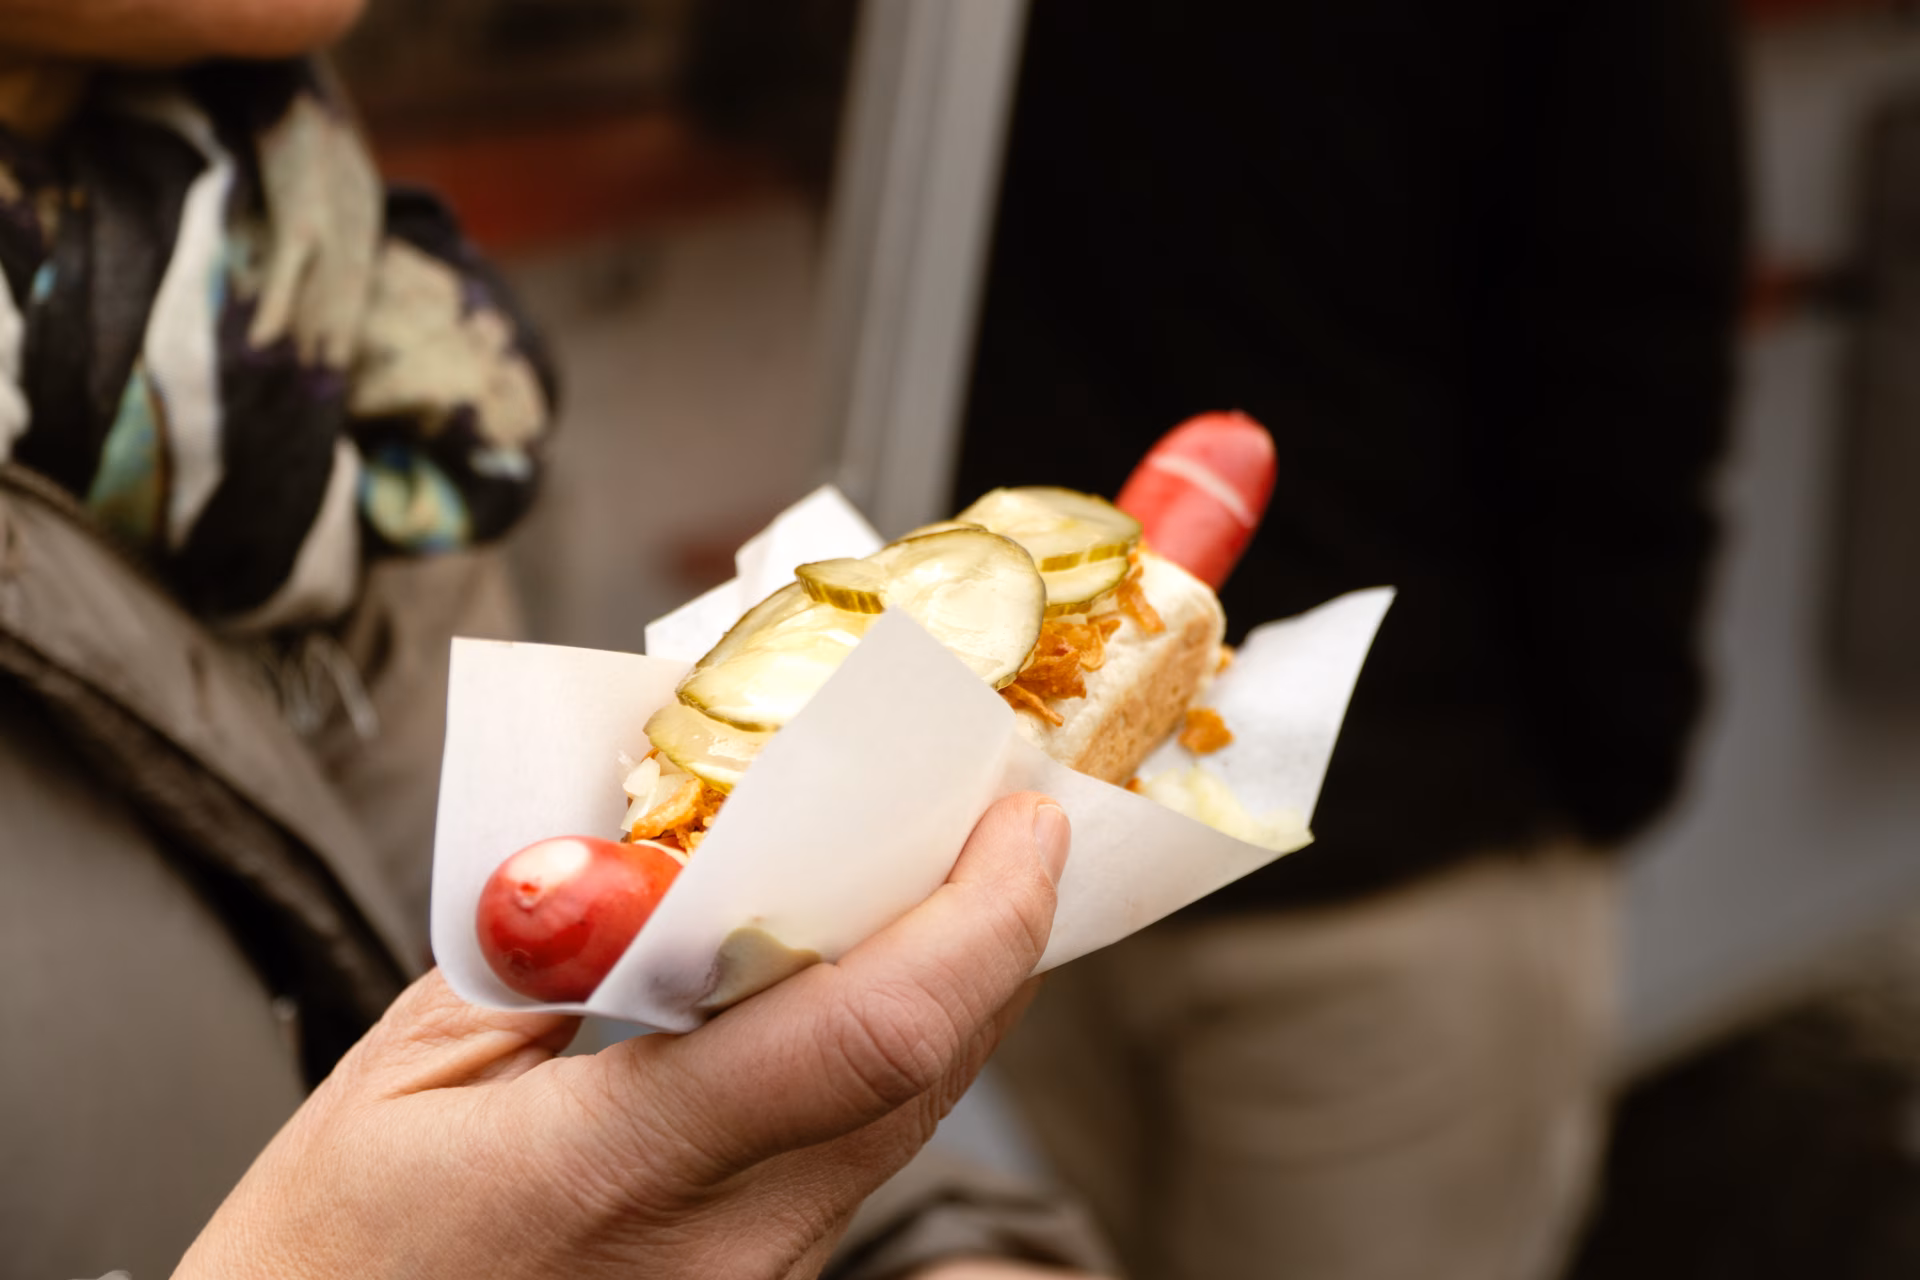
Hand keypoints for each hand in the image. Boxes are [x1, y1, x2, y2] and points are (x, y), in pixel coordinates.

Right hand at [176, 792, 1070, 1279]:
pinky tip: (861, 977)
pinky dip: (889, 1047)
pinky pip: (861, 1152)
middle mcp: (729, 1246)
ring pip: (909, 1113)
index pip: (872, 1031)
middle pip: (926, 1067)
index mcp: (624, 1172)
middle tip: (1001, 814)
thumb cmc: (324, 1264)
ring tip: (946, 873)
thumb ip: (552, 945)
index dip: (980, 914)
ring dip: (952, 985)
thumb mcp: (403, 1073)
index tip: (1021, 816)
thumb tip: (672, 843)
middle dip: (992, 927)